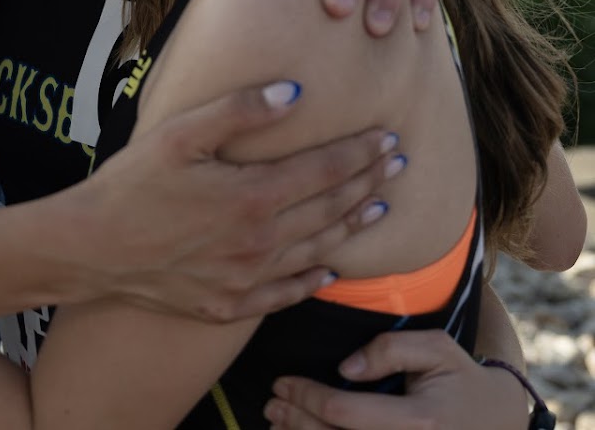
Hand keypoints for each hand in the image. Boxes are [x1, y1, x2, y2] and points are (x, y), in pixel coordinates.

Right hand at [63, 81, 401, 321]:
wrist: (91, 248)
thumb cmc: (130, 184)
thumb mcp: (178, 134)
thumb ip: (238, 110)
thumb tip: (295, 93)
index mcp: (251, 195)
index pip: (324, 170)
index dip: (360, 152)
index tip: (389, 138)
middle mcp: (260, 242)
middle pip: (330, 209)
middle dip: (368, 182)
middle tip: (399, 164)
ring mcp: (247, 279)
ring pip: (317, 249)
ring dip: (352, 225)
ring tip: (379, 206)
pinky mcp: (229, 304)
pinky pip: (286, 293)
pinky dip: (314, 278)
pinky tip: (330, 269)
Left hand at [265, 331, 532, 427]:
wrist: (499, 425)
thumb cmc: (462, 381)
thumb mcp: (437, 349)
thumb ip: (390, 348)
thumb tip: (345, 369)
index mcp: (419, 422)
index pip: (344, 411)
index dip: (305, 397)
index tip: (281, 383)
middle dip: (295, 422)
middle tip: (271, 405)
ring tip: (279, 424)